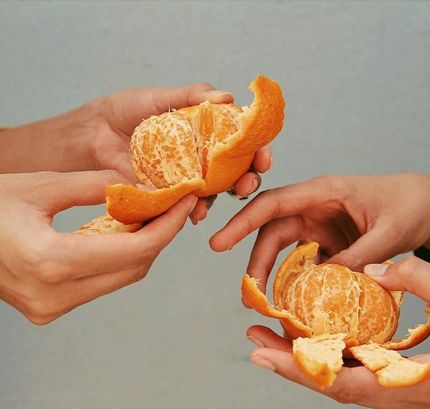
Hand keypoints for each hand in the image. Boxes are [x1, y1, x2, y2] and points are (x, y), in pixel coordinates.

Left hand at [0, 83, 271, 220]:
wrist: (88, 138)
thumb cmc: (119, 113)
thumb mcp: (155, 99)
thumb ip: (189, 98)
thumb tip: (226, 97)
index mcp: (201, 130)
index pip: (237, 138)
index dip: (254, 146)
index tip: (262, 153)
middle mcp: (199, 155)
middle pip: (235, 167)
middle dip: (249, 175)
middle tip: (251, 180)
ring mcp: (186, 177)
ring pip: (218, 189)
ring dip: (229, 195)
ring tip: (232, 195)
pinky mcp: (170, 195)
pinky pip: (189, 205)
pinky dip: (196, 210)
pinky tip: (196, 212)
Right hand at [0, 171, 196, 323]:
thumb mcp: (39, 185)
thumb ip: (93, 186)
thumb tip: (139, 188)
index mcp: (49, 261)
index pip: (135, 250)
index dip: (167, 226)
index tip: (185, 202)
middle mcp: (53, 295)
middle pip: (134, 268)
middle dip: (160, 236)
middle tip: (173, 206)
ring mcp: (50, 308)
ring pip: (120, 279)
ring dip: (142, 248)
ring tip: (153, 216)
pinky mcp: (49, 308)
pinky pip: (101, 283)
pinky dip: (119, 259)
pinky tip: (125, 234)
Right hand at [210, 174, 429, 292]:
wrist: (429, 203)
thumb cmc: (411, 204)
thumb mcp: (392, 231)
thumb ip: (361, 256)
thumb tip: (329, 283)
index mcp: (323, 192)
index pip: (273, 204)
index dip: (241, 223)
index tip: (219, 244)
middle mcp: (314, 206)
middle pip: (271, 230)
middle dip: (255, 261)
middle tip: (248, 295)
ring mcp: (319, 223)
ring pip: (282, 246)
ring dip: (271, 272)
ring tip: (263, 302)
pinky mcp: (327, 240)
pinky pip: (303, 259)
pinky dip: (295, 278)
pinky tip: (293, 299)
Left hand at [247, 256, 429, 408]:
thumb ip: (424, 281)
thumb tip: (375, 273)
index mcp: (418, 386)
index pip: (346, 384)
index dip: (302, 370)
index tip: (264, 355)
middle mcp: (403, 399)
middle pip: (335, 386)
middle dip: (292, 365)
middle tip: (255, 341)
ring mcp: (403, 396)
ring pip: (343, 382)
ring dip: (307, 361)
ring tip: (274, 336)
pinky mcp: (404, 387)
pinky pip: (358, 374)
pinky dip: (331, 358)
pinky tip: (313, 340)